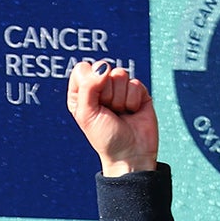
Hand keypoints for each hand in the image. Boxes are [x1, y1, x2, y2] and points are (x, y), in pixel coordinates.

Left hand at [67, 60, 157, 175]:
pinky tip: (131, 112)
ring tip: (120, 113)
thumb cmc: (105, 137)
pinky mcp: (137, 91)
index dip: (88, 82)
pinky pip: (135, 83)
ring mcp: (120, 88)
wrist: (130, 153)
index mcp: (81, 94)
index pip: (82, 69)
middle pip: (103, 69)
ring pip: (120, 74)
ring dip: (120, 99)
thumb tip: (103, 67)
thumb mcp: (87, 114)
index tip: (93, 102)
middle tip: (108, 111)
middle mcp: (100, 89)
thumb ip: (88, 87)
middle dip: (106, 93)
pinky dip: (133, 100)